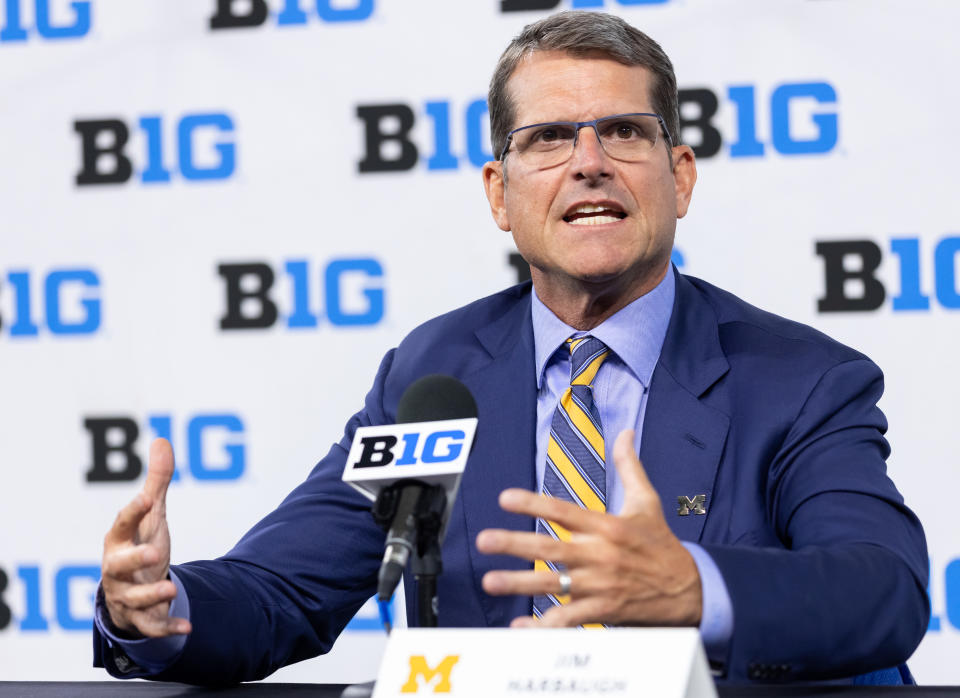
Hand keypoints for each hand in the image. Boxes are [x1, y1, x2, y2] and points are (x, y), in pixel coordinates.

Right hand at [101, 438, 190, 637]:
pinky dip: (167, 628)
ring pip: (134, 599)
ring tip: (170, 591)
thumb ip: (157, 481)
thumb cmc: (139, 544)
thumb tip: (161, 440)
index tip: (148, 498)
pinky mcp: (140, 617)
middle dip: (135, 560)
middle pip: (120, 565)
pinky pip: (151, 626)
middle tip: (155, 553)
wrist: (128, 588)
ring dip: (152, 596)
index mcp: (120, 539)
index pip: (123, 523)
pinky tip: (188, 627)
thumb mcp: (150, 515)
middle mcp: (118, 568)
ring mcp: (127, 594)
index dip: (134, 511)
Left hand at [476, 429, 701, 627]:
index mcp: (607, 526)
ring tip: (491, 580)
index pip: (564, 510)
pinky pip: (570, 618)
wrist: (691, 589)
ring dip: (520, 583)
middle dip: (514, 544)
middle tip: (484, 540)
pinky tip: (521, 627)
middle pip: (550, 547)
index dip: (534, 503)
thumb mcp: (648, 502)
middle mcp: (600, 554)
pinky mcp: (604, 610)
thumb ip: (629, 467)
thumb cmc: (662, 545)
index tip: (505, 498)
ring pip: (553, 583)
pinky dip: (545, 625)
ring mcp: (601, 584)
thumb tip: (625, 433)